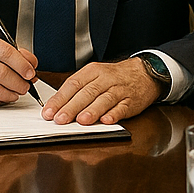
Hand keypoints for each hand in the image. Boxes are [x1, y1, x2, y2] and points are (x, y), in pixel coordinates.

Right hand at [0, 35, 37, 106]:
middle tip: (25, 86)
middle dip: (19, 83)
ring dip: (11, 94)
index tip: (31, 73)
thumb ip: (15, 54)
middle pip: (2, 73)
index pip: (6, 52)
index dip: (22, 65)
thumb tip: (31, 65)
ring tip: (16, 92)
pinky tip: (2, 96)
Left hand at [42, 57, 159, 124]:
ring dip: (92, 111)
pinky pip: (122, 108)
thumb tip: (57, 107)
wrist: (144, 73)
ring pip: (104, 100)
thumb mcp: (94, 76)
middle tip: (60, 119)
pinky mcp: (131, 101)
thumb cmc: (114, 77)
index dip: (60, 99)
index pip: (73, 84)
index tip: (49, 111)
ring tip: (81, 121)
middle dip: (72, 107)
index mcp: (92, 72)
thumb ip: (77, 90)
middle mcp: (105, 79)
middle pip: (87, 93)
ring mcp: (119, 90)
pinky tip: (106, 121)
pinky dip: (114, 115)